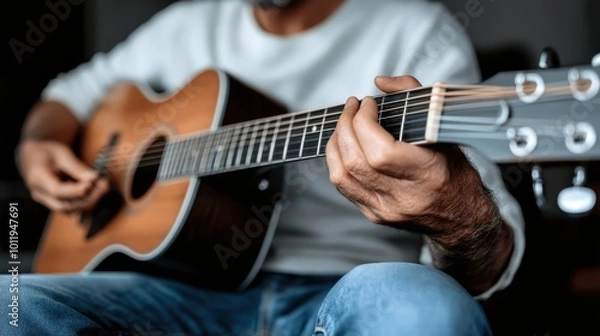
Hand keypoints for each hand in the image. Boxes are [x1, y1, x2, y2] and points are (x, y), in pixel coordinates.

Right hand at [17, 140, 109, 212]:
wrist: (34, 155)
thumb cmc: (47, 151)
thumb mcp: (62, 153)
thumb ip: (77, 167)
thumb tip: (94, 178)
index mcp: (37, 178)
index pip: (57, 190)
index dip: (76, 190)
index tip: (93, 183)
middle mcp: (40, 194)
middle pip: (64, 205)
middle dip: (87, 198)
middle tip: (104, 186)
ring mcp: (46, 201)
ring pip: (69, 210)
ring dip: (89, 202)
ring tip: (103, 188)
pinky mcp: (55, 203)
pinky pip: (71, 209)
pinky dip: (85, 203)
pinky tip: (97, 192)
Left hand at [326, 76, 498, 245]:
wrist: (460, 216)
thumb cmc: (455, 170)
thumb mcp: (443, 129)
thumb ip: (413, 95)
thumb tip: (380, 82)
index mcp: (426, 175)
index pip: (380, 151)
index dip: (365, 121)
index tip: (368, 104)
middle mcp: (403, 197)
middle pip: (355, 161)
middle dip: (345, 126)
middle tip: (351, 108)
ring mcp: (385, 209)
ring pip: (342, 176)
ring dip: (335, 144)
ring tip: (343, 125)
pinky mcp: (374, 215)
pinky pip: (344, 187)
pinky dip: (338, 161)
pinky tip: (344, 147)